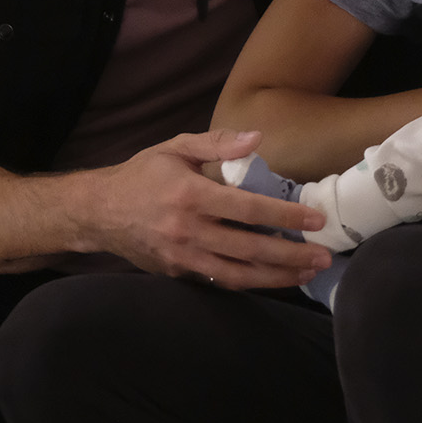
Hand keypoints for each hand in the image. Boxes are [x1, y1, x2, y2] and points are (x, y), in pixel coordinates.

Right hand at [85, 129, 334, 287]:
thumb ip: (218, 142)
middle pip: (249, 248)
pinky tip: (274, 280)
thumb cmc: (141, 175)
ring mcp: (182, 257)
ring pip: (237, 274)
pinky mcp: (177, 274)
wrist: (97, 213)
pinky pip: (219, 282)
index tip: (316, 220)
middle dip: (291, 254)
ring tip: (307, 273)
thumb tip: (258, 138)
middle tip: (324, 256)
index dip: (285, 215)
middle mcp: (188, 230)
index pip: (248, 208)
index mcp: (190, 194)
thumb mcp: (175, 147)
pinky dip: (249, 283)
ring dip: (276, 277)